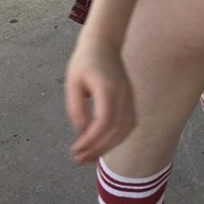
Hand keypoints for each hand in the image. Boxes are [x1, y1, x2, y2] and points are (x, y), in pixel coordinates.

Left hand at [65, 37, 135, 164]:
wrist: (104, 44)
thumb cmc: (84, 62)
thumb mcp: (72, 84)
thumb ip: (77, 109)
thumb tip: (82, 133)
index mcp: (108, 88)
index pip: (104, 121)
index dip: (91, 140)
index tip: (76, 150)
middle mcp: (123, 94)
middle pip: (116, 129)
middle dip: (98, 149)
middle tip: (79, 160)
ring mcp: (130, 97)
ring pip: (125, 129)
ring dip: (108, 147)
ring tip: (90, 157)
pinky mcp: (130, 99)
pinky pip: (129, 124)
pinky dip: (117, 138)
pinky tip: (103, 145)